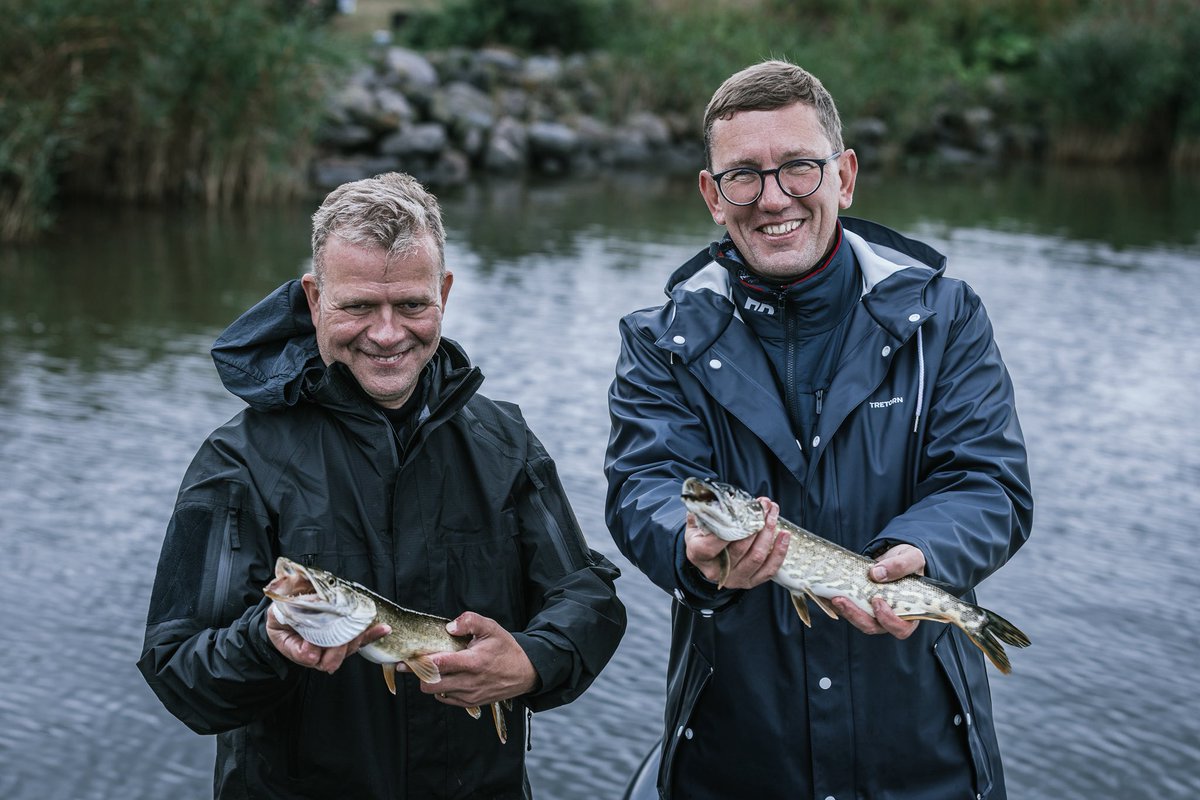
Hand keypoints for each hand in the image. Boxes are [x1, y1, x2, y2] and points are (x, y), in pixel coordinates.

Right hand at [266, 604, 389, 673]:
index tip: (308, 644)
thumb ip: (282, 622)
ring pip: (347, 651)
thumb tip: (307, 649)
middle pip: (332, 659)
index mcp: (299, 650)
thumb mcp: (276, 617)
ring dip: (357, 639)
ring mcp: (333, 648)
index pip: (307, 657)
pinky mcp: (346, 640)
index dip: (309, 652)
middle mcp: (318, 654)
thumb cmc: (281, 618)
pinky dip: (371, 634)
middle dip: (338, 647)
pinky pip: (360, 641)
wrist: (287, 617)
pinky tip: (382, 628)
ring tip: (367, 626)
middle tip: (341, 634)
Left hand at [399, 612, 537, 707]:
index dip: (421, 661)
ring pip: (435, 692)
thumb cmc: (506, 648)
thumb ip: (469, 621)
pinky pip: (445, 699)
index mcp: (473, 662)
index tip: (408, 657)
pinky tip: (447, 677)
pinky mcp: (470, 703)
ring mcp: (469, 695)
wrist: (525, 672)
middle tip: (418, 662)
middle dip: (421, 673)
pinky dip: (441, 689)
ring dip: (430, 681)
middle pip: (430, 683)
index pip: (439, 664)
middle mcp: (469, 682)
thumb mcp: (491, 628)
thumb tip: (449, 627)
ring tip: (434, 668)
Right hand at [684, 497, 788, 589]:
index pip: (714, 543)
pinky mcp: (749, 582)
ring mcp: (734, 578)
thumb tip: (712, 495)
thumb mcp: (695, 523)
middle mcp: (716, 570)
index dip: (731, 528)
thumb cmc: (701, 537)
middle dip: (756, 524)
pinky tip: (784, 536)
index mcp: (699, 554)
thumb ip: (703, 511)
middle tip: (764, 505)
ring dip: (769, 533)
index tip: (745, 510)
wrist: (706, 560)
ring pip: (757, 557)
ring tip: (773, 514)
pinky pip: (769, 570)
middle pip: (740, 548)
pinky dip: (779, 552)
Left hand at [832, 543, 925, 639]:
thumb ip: (901, 566)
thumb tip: (877, 574)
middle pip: (872, 627)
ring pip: (856, 620)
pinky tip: (824, 593)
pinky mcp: (858, 606)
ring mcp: (872, 613)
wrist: (894, 557)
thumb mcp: (912, 558)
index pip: (901, 629)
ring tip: (832, 596)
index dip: (888, 620)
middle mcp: (889, 618)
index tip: (877, 601)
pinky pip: (844, 609)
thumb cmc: (908, 562)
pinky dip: (833, 603)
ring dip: (843, 610)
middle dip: (855, 615)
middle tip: (841, 599)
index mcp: (909, 614)